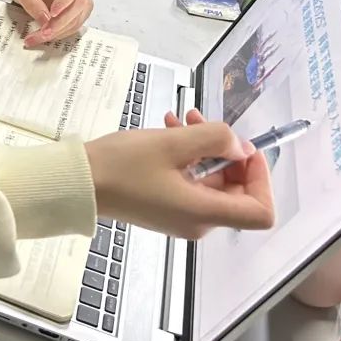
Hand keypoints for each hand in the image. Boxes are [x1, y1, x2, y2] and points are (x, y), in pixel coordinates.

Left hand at [9, 0, 92, 46]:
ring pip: (78, 17)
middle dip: (61, 22)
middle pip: (79, 3)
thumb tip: (44, 19)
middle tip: (44, 33)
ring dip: (60, 31)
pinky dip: (62, 34)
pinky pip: (76, 25)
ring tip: (39, 38)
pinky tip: (46, 37)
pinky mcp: (79, 13)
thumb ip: (29, 0)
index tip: (52, 14)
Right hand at [84, 112, 273, 239]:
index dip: (262, 178)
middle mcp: (198, 222)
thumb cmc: (121, 165)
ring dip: (205, 148)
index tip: (244, 148)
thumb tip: (240, 148)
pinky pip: (190, 183)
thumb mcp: (172, 143)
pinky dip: (188, 158)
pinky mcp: (165, 208)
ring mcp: (180, 216)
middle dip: (228, 152)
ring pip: (211, 182)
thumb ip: (216, 140)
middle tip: (206, 123)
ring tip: (183, 118)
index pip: (260, 211)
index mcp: (203, 213)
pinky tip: (171, 128)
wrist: (78, 183)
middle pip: (237, 192)